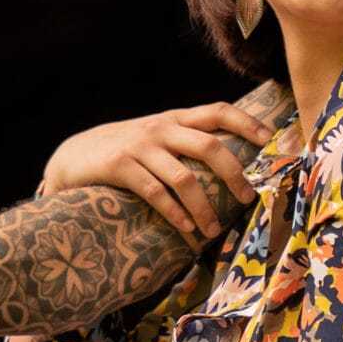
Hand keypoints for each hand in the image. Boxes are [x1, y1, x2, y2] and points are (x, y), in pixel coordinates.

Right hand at [40, 101, 272, 246]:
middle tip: (247, 197)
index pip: (217, 111)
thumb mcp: (156, 136)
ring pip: (184, 177)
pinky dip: (174, 213)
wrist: (72, 156)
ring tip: (212, 230)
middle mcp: (161, 129)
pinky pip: (155, 192)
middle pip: (209, 146)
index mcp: (175, 119)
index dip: (246, 123)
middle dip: (234, 173)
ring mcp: (140, 147)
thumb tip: (232, 162)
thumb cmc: (123, 150)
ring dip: (203, 207)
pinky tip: (186, 228)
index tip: (270, 141)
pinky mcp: (120, 167)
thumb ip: (186, 141)